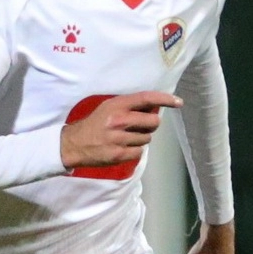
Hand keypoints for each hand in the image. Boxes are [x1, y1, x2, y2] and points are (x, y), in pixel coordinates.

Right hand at [60, 91, 182, 168]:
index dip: (165, 99)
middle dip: (151, 125)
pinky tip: (124, 147)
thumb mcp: (108, 108)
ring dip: (141, 139)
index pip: (147, 99)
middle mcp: (119, 121)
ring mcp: (119, 139)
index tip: (178, 102)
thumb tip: (152, 108)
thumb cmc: (94, 124)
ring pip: (147, 139)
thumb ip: (128, 106)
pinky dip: (135, 150)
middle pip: (153, 123)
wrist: (74, 144)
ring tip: (127, 138)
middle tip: (142, 127)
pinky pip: (139, 152)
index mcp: (117, 105)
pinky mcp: (118, 154)